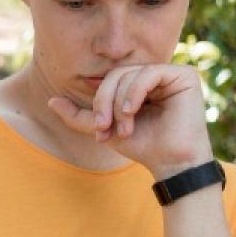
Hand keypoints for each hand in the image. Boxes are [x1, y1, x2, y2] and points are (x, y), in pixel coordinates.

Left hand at [46, 64, 214, 180]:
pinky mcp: (184, 75)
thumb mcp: (103, 128)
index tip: (98, 129)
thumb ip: (78, 115)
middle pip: (115, 75)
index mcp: (138, 84)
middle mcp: (154, 75)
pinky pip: (148, 74)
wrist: (170, 162)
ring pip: (128, 74)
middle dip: (104, 102)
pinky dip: (133, 93)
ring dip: (118, 105)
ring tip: (123, 129)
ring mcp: (170, 73)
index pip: (109, 80)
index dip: (98, 101)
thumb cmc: (141, 145)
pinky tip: (131, 113)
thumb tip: (51, 101)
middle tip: (104, 127)